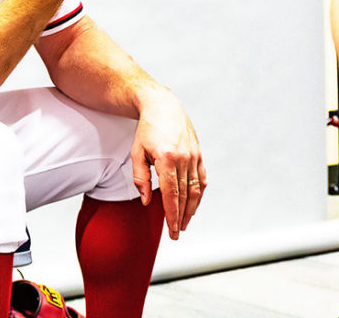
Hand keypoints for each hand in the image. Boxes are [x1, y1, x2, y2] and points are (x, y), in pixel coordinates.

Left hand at [131, 89, 204, 239]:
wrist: (163, 106)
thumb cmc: (147, 129)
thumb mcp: (137, 152)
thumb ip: (140, 178)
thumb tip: (146, 201)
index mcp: (167, 159)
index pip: (171, 194)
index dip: (172, 215)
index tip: (172, 230)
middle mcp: (184, 158)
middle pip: (185, 195)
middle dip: (181, 217)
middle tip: (176, 233)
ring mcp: (194, 156)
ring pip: (196, 189)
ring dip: (191, 209)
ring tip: (184, 223)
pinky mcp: (199, 153)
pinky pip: (202, 178)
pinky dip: (199, 194)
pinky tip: (194, 204)